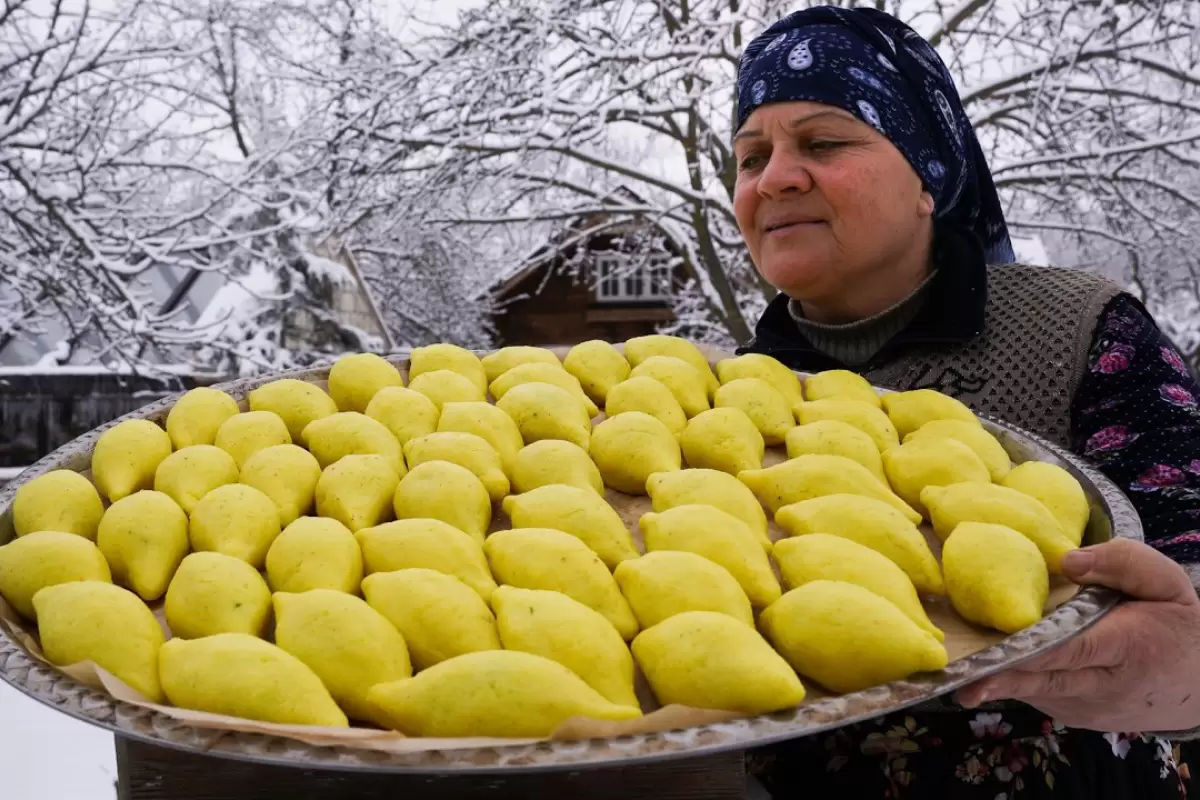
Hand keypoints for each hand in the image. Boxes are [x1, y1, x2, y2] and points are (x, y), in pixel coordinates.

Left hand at [956, 538, 1199, 732]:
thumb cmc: (1175, 623)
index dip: (1030, 653)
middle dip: (1001, 680)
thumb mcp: (1165, 582)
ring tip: (965, 669)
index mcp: (1125, 646)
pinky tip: (997, 665)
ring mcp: (1088, 706)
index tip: (991, 658)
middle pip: (1045, 680)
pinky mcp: (1076, 714)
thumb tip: (1067, 561)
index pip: (1070, 649)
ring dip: (1003, 679)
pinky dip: (1019, 680)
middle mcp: (1103, 684)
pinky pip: (1040, 695)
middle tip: (960, 682)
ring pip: (1036, 690)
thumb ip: (1121, 562)